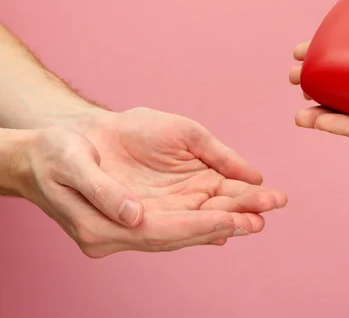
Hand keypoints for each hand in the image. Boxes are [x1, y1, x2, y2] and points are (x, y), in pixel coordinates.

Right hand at [20, 107, 286, 256]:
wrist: (51, 148)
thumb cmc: (57, 154)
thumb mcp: (72, 164)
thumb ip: (104, 193)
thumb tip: (136, 219)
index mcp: (107, 227)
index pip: (166, 231)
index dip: (203, 225)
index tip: (237, 220)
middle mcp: (131, 229)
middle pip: (187, 230)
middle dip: (229, 221)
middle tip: (268, 210)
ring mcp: (143, 219)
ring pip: (191, 222)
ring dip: (228, 215)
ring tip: (265, 206)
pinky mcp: (150, 206)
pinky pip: (185, 214)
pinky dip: (212, 213)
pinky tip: (237, 213)